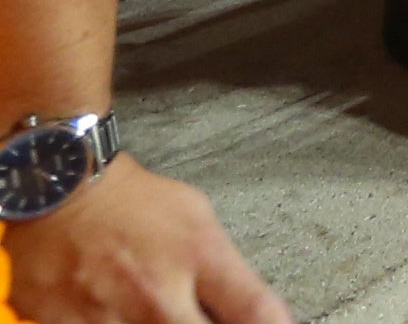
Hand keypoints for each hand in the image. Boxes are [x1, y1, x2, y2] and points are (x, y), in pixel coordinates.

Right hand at [4, 154, 288, 323]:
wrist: (57, 191)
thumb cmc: (130, 202)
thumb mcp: (196, 218)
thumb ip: (221, 269)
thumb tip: (245, 309)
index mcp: (199, 258)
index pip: (256, 312)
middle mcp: (156, 294)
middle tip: (197, 315)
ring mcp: (107, 317)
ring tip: (152, 310)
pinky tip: (114, 313)